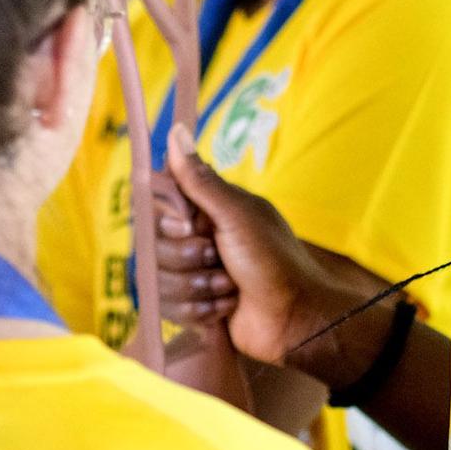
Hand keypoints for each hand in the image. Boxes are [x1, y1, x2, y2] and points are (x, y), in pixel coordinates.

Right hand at [158, 126, 337, 364]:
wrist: (296, 319)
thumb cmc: (274, 260)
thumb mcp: (237, 215)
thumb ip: (200, 180)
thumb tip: (175, 130)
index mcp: (207, 210)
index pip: (158, 207)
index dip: (168, 223)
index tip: (188, 227)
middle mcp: (197, 239)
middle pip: (154, 248)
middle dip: (188, 260)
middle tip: (220, 261)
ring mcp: (194, 274)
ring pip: (160, 281)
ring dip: (198, 287)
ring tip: (229, 288)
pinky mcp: (194, 306)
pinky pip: (170, 308)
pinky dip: (201, 310)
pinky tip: (227, 307)